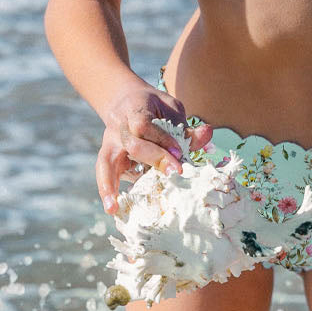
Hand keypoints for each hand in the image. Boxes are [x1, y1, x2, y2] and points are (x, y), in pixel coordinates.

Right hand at [95, 81, 213, 214]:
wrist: (126, 101)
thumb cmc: (153, 108)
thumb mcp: (171, 109)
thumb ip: (185, 126)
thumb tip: (207, 134)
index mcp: (134, 108)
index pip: (144, 125)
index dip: (162, 139)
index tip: (179, 153)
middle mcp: (119, 126)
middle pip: (132, 144)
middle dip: (154, 159)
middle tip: (174, 174)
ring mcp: (110, 143)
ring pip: (106, 161)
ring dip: (109, 184)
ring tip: (113, 207)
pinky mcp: (108, 157)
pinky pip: (104, 173)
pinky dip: (107, 190)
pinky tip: (112, 208)